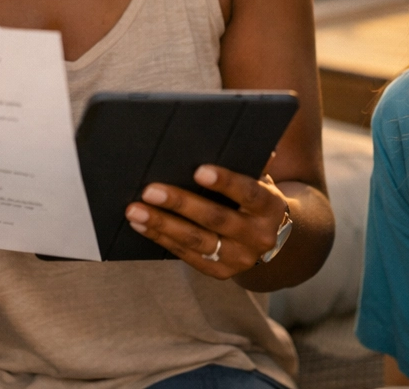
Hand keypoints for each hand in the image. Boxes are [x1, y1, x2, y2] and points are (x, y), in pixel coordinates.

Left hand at [123, 165, 289, 278]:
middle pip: (216, 218)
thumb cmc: (255, 197)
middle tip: (150, 190)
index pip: (249, 193)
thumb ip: (244, 162)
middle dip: (180, 203)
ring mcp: (240, 258)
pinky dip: (162, 239)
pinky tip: (141, 225)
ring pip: (197, 241)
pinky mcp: (220, 271)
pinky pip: (188, 255)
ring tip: (135, 210)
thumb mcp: (259, 180)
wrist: (273, 238)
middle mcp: (259, 236)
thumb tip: (217, 138)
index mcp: (270, 207)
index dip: (225, 182)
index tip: (198, 171)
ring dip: (163, 224)